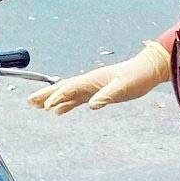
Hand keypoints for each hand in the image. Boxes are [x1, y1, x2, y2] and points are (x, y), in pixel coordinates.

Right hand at [26, 39, 171, 114]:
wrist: (149, 69)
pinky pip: (76, 99)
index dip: (58, 97)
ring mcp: (92, 87)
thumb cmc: (138, 76)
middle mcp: (89, 82)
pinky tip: (59, 111)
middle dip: (46, 95)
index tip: (47, 106)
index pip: (71, 88)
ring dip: (52, 99)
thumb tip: (92, 105)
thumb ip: (108, 95)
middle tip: (30, 101)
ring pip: (67, 93)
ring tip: (37, 106)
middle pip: (62, 88)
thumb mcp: (124, 87)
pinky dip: (66, 104)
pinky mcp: (97, 92)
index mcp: (93, 79)